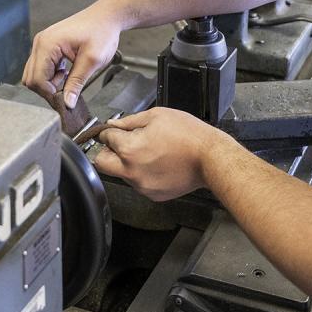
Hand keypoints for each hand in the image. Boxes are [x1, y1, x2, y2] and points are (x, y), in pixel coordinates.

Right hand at [23, 5, 119, 106]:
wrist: (106, 17)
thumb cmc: (102, 31)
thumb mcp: (92, 60)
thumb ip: (77, 82)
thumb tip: (67, 103)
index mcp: (48, 44)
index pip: (37, 79)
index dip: (50, 93)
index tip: (65, 99)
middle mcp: (40, 42)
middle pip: (31, 78)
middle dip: (47, 89)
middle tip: (67, 90)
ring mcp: (42, 43)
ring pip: (34, 74)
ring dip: (48, 82)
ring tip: (68, 79)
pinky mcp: (47, 45)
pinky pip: (40, 67)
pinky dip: (50, 75)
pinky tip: (65, 73)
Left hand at [94, 108, 230, 201]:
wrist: (210, 158)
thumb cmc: (188, 134)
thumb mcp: (156, 116)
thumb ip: (130, 121)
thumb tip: (113, 124)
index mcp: (129, 149)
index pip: (105, 138)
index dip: (109, 131)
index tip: (114, 131)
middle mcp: (131, 171)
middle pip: (101, 163)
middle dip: (107, 152)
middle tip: (121, 144)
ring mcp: (142, 186)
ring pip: (121, 173)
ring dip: (127, 163)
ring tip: (150, 152)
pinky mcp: (153, 195)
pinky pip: (138, 183)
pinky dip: (142, 174)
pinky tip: (158, 163)